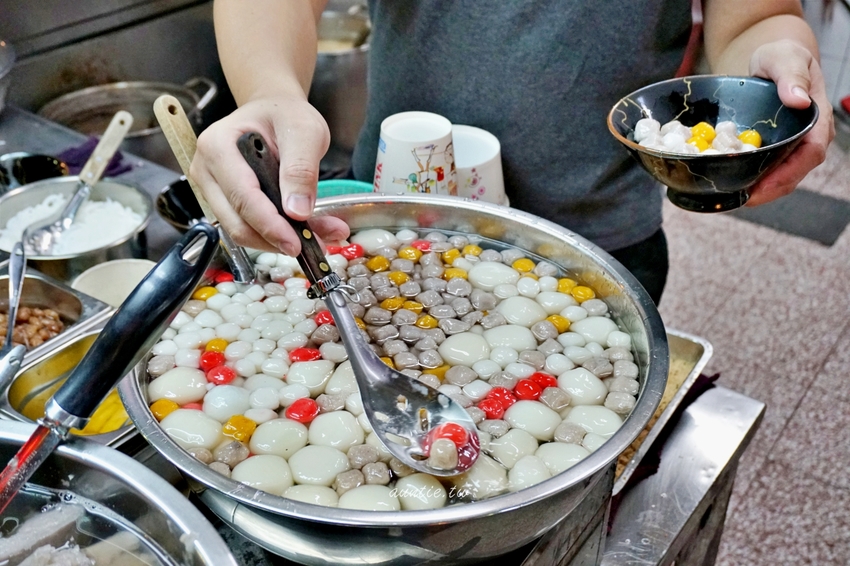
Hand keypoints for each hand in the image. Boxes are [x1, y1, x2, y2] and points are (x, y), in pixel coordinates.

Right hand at [190, 96, 349, 254]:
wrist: (275, 112)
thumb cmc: (285, 115)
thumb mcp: (305, 131)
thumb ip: (301, 169)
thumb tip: (297, 211)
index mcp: (217, 145)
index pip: (242, 197)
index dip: (269, 225)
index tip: (297, 243)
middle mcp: (205, 170)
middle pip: (237, 222)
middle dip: (275, 239)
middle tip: (316, 245)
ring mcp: (212, 188)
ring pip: (241, 230)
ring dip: (277, 240)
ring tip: (318, 236)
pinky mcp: (224, 202)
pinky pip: (248, 227)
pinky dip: (275, 234)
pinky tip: (303, 230)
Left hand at [745, 39, 834, 206]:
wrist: (771, 60)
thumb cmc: (780, 56)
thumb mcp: (783, 57)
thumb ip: (790, 75)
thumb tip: (798, 100)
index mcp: (817, 118)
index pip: (811, 152)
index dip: (789, 173)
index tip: (763, 186)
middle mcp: (807, 137)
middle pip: (794, 173)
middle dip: (770, 190)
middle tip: (740, 200)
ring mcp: (791, 145)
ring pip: (780, 177)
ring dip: (758, 191)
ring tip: (732, 198)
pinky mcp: (774, 149)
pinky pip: (765, 170)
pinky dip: (749, 180)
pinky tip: (729, 185)